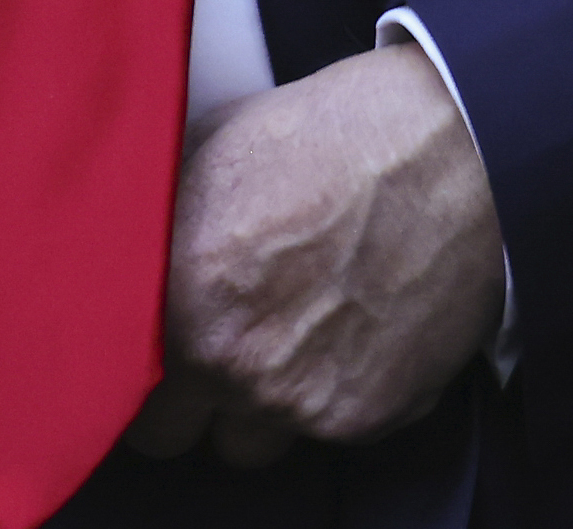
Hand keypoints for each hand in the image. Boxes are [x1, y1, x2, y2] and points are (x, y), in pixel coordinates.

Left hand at [129, 36, 505, 463]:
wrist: (457, 148)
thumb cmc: (335, 133)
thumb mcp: (210, 150)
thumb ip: (158, 230)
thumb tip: (119, 254)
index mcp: (175, 301)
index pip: (114, 389)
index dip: (137, 363)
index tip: (158, 343)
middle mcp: (230, 366)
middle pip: (175, 434)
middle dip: (193, 394)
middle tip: (225, 338)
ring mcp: (301, 400)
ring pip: (253, 440)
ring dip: (263, 401)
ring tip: (299, 328)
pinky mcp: (368, 414)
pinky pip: (329, 429)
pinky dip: (338, 390)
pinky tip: (357, 324)